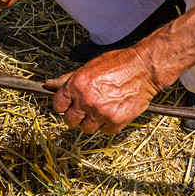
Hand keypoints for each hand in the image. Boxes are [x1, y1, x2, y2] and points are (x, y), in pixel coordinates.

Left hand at [45, 48, 159, 134]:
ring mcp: (101, 112)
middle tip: (85, 109)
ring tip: (100, 109)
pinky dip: (108, 124)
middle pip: (70, 120)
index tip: (68, 105)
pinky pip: (104, 131)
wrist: (144, 68)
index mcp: (76, 85)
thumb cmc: (117, 64)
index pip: (58, 105)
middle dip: (75, 116)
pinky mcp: (116, 121)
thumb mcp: (88, 67)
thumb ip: (68, 79)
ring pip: (86, 128)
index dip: (63, 105)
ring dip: (91, 122)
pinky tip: (113, 112)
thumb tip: (50, 85)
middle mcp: (86, 100)